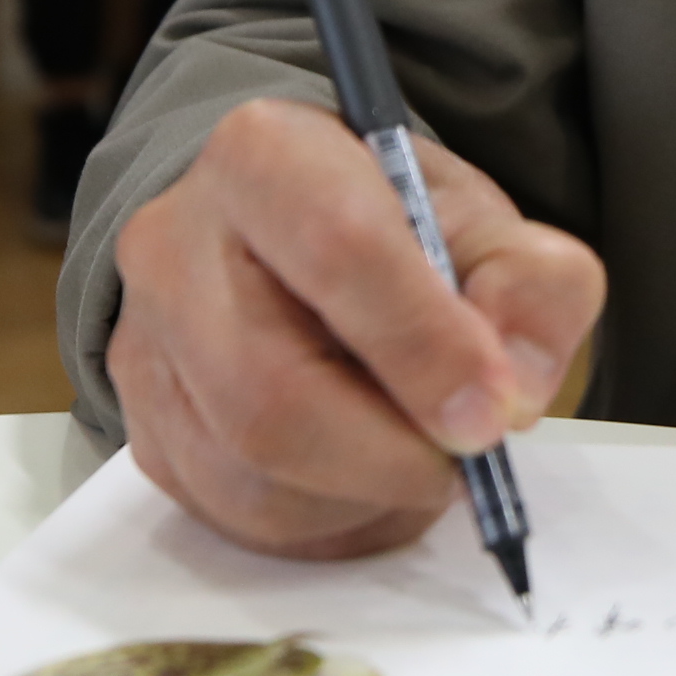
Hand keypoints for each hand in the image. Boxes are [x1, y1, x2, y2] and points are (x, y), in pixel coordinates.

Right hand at [110, 97, 605, 559]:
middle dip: (393, 453)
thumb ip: (530, 286)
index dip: (426, 346)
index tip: (495, 411)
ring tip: (420, 453)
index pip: (339, 250)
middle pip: (271, 395)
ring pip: (252, 474)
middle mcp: (175, 245)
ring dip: (367, 495)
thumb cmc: (392, 229)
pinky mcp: (145, 428)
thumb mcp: (487, 224)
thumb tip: (514, 391)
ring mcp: (146, 345)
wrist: (297, 243)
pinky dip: (330, 520)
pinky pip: (238, 516)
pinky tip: (369, 474)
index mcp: (265, 155)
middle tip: (468, 460)